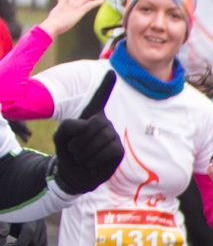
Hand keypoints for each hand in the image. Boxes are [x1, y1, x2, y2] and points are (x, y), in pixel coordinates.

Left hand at [0, 220, 47, 245]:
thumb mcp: (5, 218)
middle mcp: (40, 224)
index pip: (29, 232)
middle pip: (35, 244)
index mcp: (30, 217)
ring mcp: (43, 231)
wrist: (18, 212)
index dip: (22, 244)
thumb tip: (2, 234)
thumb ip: (3, 226)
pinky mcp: (44, 236)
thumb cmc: (10, 216)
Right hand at [41, 0, 104, 37]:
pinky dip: (96, 2)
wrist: (52, 25)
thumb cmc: (54, 19)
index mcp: (66, 0)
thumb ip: (60, 3)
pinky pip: (90, 5)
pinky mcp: (79, 11)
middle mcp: (71, 0)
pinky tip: (102, 0)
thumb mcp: (57, 8)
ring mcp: (75, 5)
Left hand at [52, 72, 122, 194]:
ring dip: (84, 151)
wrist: (74, 174)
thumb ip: (69, 126)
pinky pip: (107, 151)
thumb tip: (91, 125)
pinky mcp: (118, 150)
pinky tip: (93, 162)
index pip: (100, 98)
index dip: (106, 85)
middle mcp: (104, 123)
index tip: (111, 72)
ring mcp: (113, 136)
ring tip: (82, 157)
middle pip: (94, 124)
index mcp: (90, 116)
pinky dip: (94, 159)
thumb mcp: (60, 136)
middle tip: (75, 149)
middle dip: (79, 139)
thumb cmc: (67, 151)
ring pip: (100, 138)